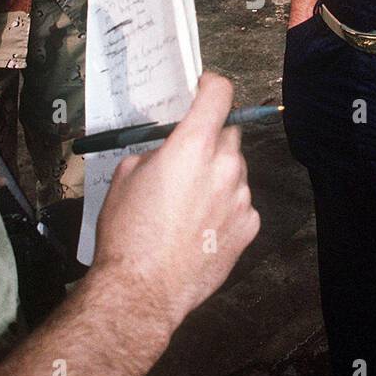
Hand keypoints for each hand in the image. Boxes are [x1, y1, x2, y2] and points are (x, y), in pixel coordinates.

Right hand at [92, 72, 259, 332]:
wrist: (143, 289)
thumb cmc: (127, 233)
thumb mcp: (125, 176)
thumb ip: (155, 153)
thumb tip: (167, 153)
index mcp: (193, 146)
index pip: (220, 94)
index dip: (211, 86)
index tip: (203, 89)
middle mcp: (225, 166)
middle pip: (228, 135)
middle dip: (209, 140)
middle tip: (185, 161)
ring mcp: (242, 198)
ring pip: (235, 172)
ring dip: (217, 177)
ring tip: (187, 205)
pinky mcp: (250, 227)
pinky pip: (240, 204)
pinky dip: (225, 208)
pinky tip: (200, 228)